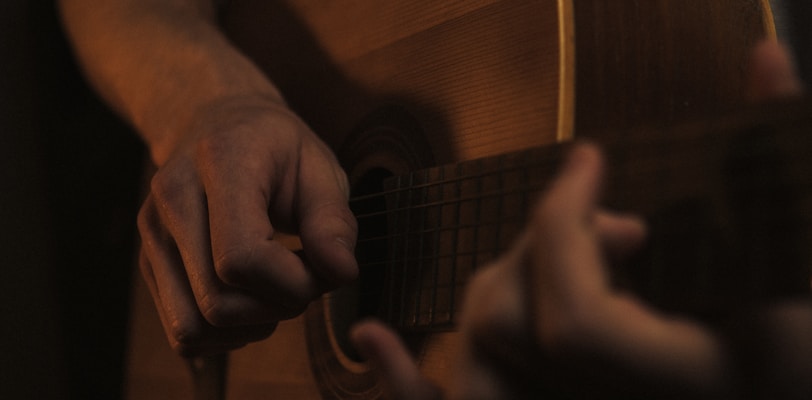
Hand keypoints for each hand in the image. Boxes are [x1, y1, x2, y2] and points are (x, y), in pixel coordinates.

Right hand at [138, 95, 357, 355]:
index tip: (322, 270)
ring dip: (249, 327)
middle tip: (304, 279)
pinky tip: (251, 299)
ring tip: (276, 290)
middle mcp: (172, 199)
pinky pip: (183, 333)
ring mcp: (153, 234)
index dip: (292, 284)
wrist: (216, 122)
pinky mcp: (149, 263)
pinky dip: (225, 334)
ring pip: (193, 328)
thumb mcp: (319, 167)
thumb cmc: (277, 148)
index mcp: (220, 162)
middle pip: (217, 302)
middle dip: (277, 308)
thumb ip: (333, 222)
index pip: (241, 259)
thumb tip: (342, 275)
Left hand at [349, 40, 802, 398]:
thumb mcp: (808, 257)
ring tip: (567, 248)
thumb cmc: (809, 349)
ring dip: (500, 285)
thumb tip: (763, 50)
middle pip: (518, 329)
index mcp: (678, 385)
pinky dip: (410, 387)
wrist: (787, 382)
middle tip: (604, 208)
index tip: (590, 159)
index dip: (565, 223)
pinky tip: (373, 341)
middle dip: (541, 243)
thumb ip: (779, 159)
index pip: (575, 315)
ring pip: (487, 363)